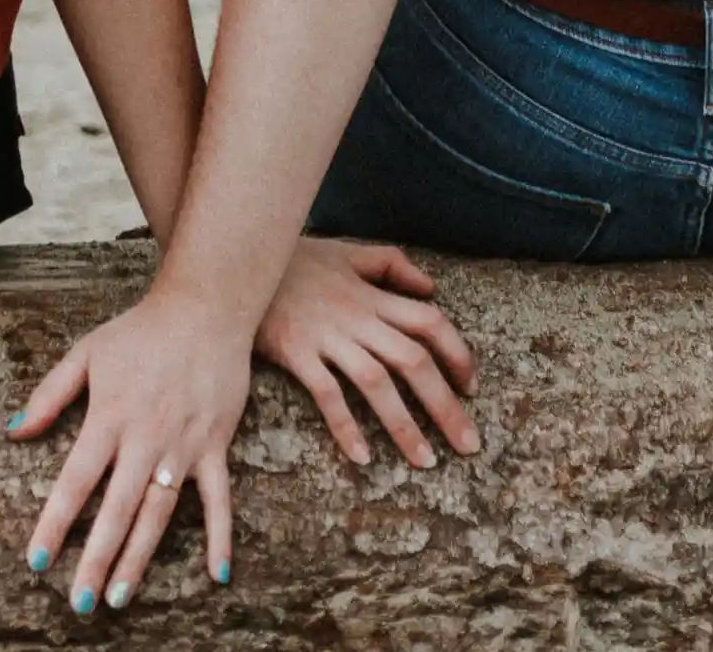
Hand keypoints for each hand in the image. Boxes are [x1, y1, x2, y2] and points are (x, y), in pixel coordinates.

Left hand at [8, 289, 251, 614]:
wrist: (206, 306)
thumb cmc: (141, 330)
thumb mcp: (87, 352)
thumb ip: (50, 394)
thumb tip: (14, 430)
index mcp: (110, 415)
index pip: (76, 479)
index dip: (55, 522)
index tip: (37, 562)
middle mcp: (145, 436)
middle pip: (116, 508)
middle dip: (96, 558)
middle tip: (79, 603)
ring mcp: (183, 444)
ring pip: (159, 511)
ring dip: (140, 556)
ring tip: (121, 596)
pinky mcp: (215, 445)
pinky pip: (219, 499)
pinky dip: (221, 537)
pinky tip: (218, 575)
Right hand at [254, 237, 478, 469]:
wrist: (240, 263)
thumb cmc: (295, 261)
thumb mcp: (347, 251)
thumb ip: (390, 265)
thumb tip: (431, 288)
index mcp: (372, 296)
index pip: (429, 322)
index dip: (457, 354)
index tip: (473, 388)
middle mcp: (357, 317)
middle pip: (413, 361)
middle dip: (446, 405)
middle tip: (469, 446)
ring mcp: (326, 336)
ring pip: (377, 383)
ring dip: (405, 425)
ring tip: (426, 461)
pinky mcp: (296, 353)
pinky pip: (327, 393)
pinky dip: (346, 425)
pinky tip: (363, 457)